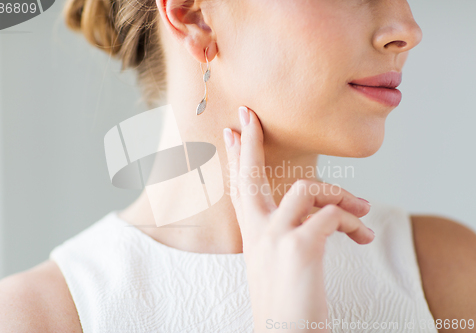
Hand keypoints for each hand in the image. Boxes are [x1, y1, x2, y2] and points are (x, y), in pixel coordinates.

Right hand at [222, 106, 374, 332]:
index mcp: (252, 234)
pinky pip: (333, 215)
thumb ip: (288, 230)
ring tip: (363, 210)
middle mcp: (257, 231)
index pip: (240, 186)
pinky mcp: (299, 246)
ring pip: (307, 188)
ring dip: (341, 196)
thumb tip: (314, 208)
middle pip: (249, 174)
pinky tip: (364, 237)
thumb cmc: (288, 301)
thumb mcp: (279, 261)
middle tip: (250, 117)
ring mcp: (275, 236)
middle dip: (250, 142)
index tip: (233, 129)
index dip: (236, 155)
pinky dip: (355, 222)